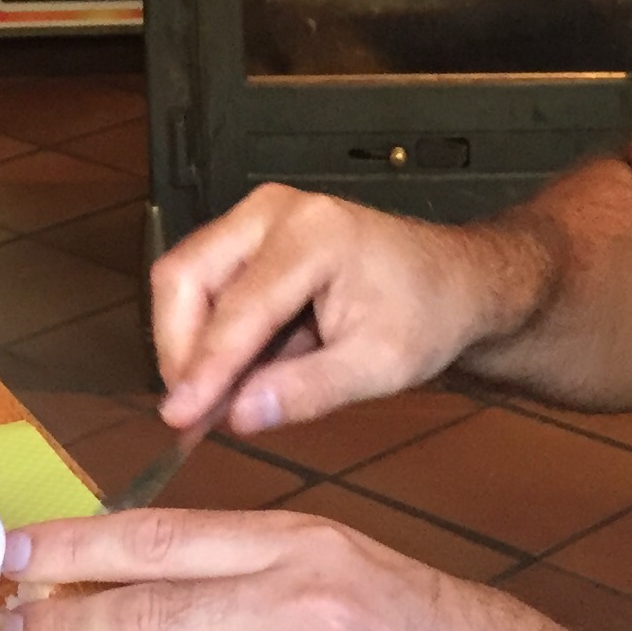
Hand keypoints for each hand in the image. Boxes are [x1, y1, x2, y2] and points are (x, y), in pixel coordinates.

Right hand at [151, 184, 544, 435]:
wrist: (454, 282)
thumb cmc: (426, 318)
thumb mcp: (380, 367)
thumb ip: (307, 391)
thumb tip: (237, 417)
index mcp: (312, 235)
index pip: (238, 307)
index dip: (204, 367)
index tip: (177, 419)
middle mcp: (273, 211)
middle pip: (186, 275)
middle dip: (180, 348)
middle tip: (191, 410)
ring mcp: (257, 216)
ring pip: (185, 278)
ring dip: (189, 341)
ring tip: (213, 397)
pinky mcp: (250, 234)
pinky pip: (204, 281)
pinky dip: (206, 331)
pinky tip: (228, 373)